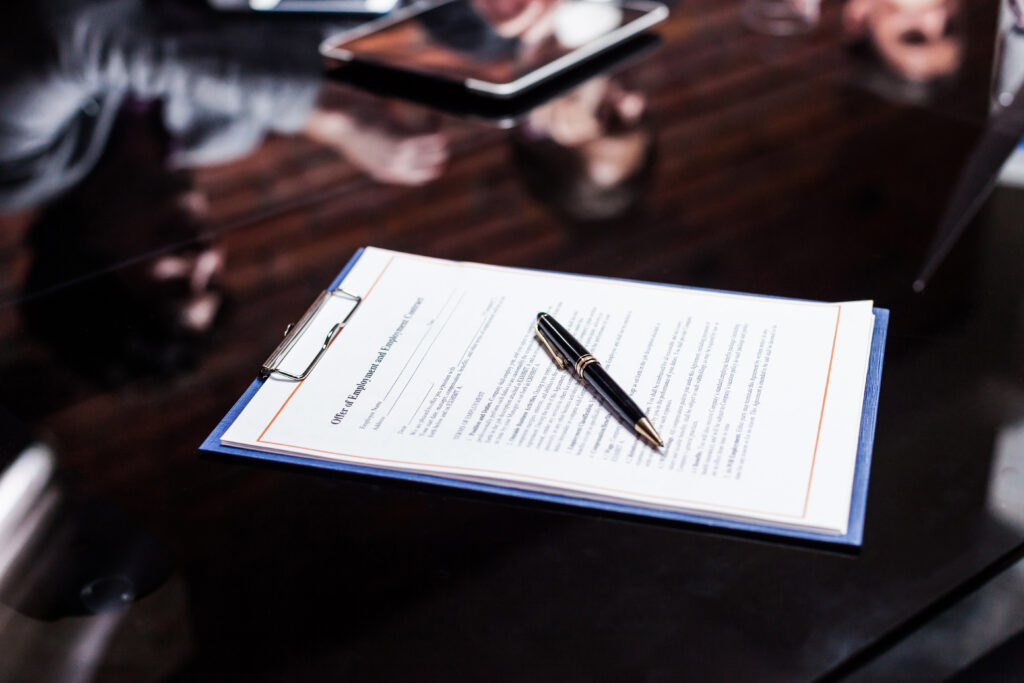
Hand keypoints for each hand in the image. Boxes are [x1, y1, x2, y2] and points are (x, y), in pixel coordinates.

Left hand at [304, 90, 448, 185]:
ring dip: (438, 133)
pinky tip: (432, 114)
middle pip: (434, 167)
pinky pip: (433, 135)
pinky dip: (435, 123)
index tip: (425, 142)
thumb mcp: (361, 140)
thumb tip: (392, 135)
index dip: (427, 160)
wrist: (334, 118)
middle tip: (433, 128)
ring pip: (437, 150)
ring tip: (433, 118)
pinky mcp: (404, 141)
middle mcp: (394, 168)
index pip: (420, 176)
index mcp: (384, 171)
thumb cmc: (344, 123)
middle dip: (437, 149)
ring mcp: (400, 156)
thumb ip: (378, 146)